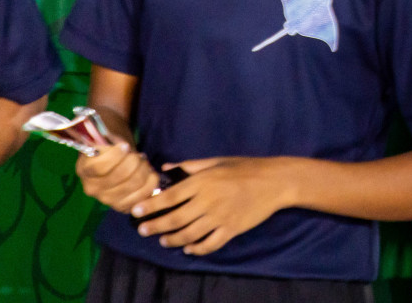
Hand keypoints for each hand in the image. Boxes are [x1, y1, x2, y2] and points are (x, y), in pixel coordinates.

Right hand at [77, 141, 160, 213]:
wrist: (114, 165)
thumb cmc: (110, 150)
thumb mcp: (107, 142)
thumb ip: (113, 145)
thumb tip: (125, 148)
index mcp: (84, 170)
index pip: (100, 166)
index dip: (116, 155)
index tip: (125, 146)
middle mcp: (92, 188)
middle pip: (120, 175)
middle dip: (134, 160)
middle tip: (137, 155)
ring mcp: (106, 200)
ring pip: (133, 184)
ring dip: (144, 170)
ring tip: (143, 164)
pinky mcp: (121, 206)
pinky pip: (141, 196)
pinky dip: (150, 183)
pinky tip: (150, 175)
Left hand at [133, 157, 287, 255]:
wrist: (275, 181)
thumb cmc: (246, 167)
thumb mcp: (217, 161)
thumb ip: (190, 166)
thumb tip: (166, 167)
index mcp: (203, 181)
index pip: (170, 196)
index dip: (150, 206)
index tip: (135, 212)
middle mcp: (209, 200)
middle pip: (174, 219)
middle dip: (155, 227)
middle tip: (143, 230)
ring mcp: (220, 217)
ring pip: (188, 235)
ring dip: (172, 240)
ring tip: (164, 240)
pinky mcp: (231, 229)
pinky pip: (209, 244)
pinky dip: (196, 249)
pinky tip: (188, 248)